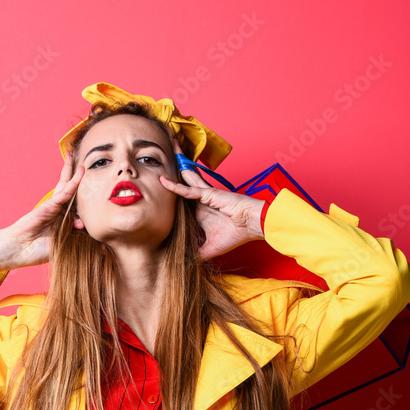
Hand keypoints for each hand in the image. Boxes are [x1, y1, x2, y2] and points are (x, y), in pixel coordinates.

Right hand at [4, 149, 84, 267]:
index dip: (88, 210)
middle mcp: (59, 211)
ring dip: (73, 174)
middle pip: (71, 191)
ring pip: (66, 187)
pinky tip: (79, 174)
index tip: (95, 219)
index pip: (79, 209)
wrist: (20, 249)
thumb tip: (103, 246)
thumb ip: (81, 243)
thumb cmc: (39, 251)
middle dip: (76, 178)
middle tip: (84, 166)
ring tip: (78, 161)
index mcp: (64, 221)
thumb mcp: (65, 247)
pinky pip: (62, 194)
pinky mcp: (48, 206)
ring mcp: (54, 207)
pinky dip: (72, 185)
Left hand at [159, 142, 264, 259]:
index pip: (181, 201)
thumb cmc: (236, 234)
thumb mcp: (209, 249)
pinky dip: (176, 187)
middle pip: (182, 180)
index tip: (155, 189)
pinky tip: (163, 181)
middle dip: (172, 168)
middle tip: (158, 156)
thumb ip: (195, 254)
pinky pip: (189, 190)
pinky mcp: (209, 194)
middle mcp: (200, 199)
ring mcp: (204, 195)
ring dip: (175, 163)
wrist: (253, 226)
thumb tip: (182, 265)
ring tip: (167, 144)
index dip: (170, 193)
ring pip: (185, 177)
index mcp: (200, 210)